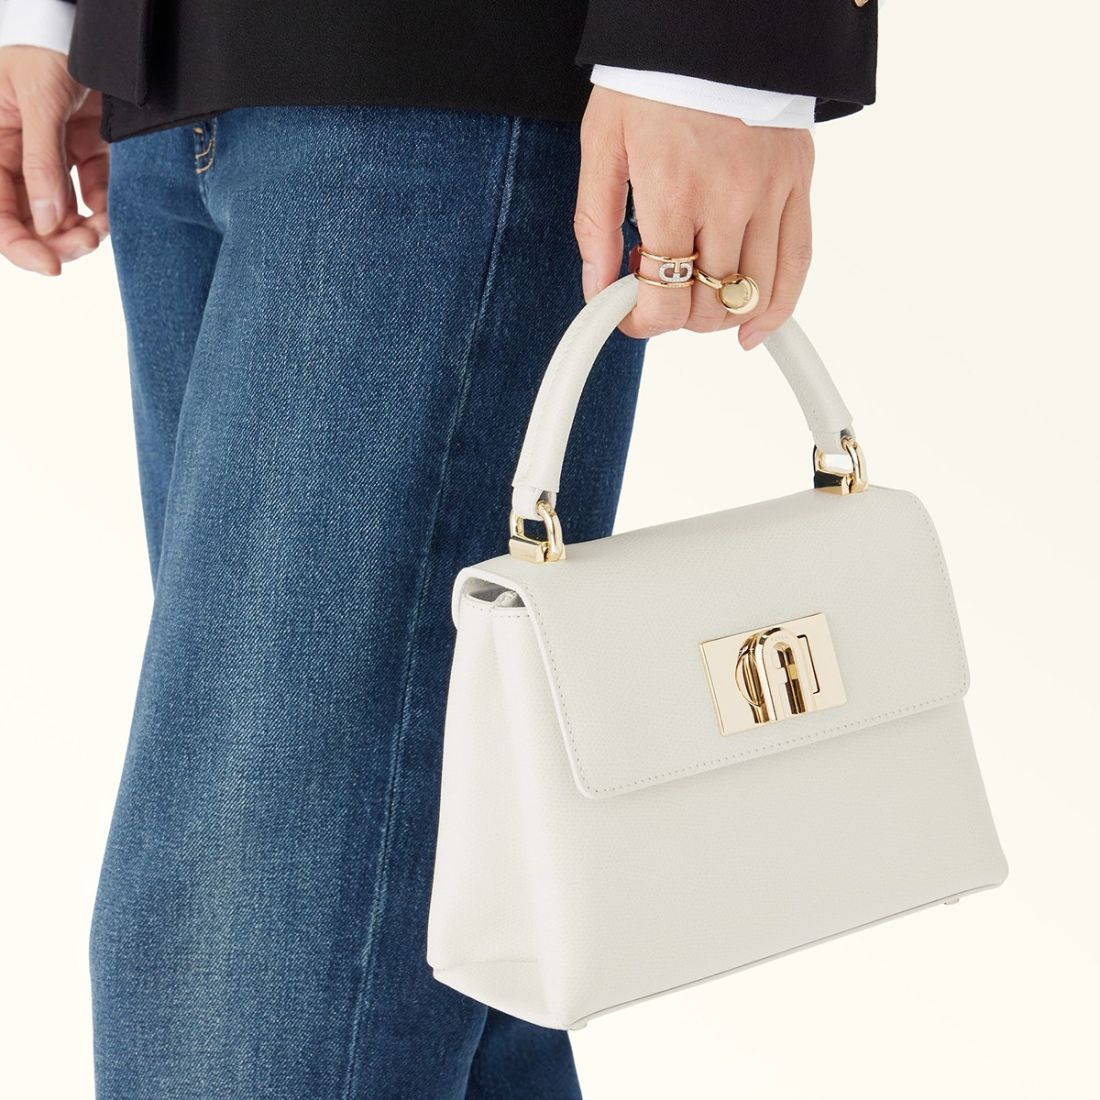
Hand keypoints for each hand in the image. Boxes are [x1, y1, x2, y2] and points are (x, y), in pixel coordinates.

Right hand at [0, 46, 107, 274]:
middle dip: (56, 242)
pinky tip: (110, 214)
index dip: (17, 244)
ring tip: (100, 229)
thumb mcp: (39, 101)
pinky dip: (105, 210)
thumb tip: (45, 222)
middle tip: (85, 246)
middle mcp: (19, 156)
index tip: (49, 266)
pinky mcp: (90, 155)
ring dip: (83, 232)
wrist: (97, 30)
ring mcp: (55, 158)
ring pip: (65, 216)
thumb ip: (42, 162)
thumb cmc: (50, 48)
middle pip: (31, 219)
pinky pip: (96, 197)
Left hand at [575, 87, 813, 348]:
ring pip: (753, 295)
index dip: (642, 323)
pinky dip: (778, 307)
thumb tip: (597, 289)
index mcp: (672, 191)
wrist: (710, 24)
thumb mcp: (602, 144)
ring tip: (697, 304)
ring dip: (719, 317)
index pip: (663, 296)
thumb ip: (595, 223)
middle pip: (708, 305)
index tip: (630, 316)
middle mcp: (726, 198)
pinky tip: (754, 328)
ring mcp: (769, 193)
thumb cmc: (650, 82)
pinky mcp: (797, 183)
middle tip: (659, 294)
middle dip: (676, 318)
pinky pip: (797, 262)